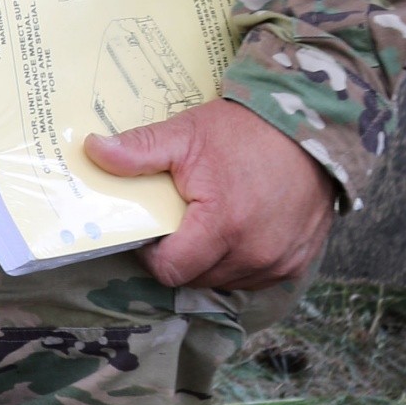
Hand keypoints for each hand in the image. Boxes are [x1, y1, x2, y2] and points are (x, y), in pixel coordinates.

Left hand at [84, 97, 335, 291]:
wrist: (314, 124)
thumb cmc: (246, 130)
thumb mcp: (187, 133)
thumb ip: (139, 150)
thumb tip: (91, 150)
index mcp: (222, 227)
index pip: (170, 270)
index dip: (154, 253)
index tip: (155, 229)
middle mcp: (254, 254)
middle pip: (197, 277)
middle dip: (183, 254)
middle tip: (183, 220)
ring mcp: (280, 262)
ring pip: (227, 280)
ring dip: (213, 260)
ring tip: (212, 222)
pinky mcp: (299, 261)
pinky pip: (257, 276)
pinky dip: (244, 259)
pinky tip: (241, 228)